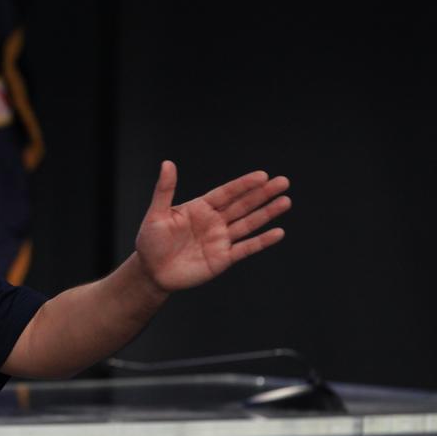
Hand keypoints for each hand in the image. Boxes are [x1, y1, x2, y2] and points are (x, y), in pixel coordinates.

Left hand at [135, 161, 290, 292]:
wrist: (151, 272)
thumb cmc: (150, 241)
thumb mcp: (156, 214)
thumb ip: (165, 190)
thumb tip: (167, 163)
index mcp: (201, 208)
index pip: (227, 193)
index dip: (244, 184)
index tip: (262, 175)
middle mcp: (214, 221)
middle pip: (243, 205)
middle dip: (263, 194)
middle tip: (283, 182)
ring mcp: (220, 239)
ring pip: (248, 223)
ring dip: (267, 213)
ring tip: (286, 201)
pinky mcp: (223, 258)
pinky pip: (246, 248)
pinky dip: (262, 241)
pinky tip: (278, 232)